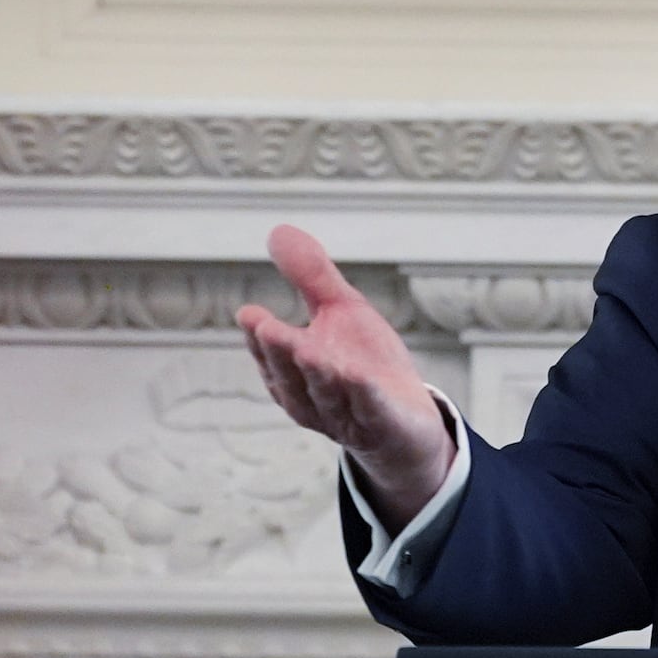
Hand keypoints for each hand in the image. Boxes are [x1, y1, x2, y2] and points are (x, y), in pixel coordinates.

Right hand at [237, 226, 456, 526]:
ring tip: (307, 349)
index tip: (249, 314)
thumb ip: (311, 277)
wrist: (408, 425)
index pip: (272, 356)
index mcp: (294, 374)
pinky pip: (372, 412)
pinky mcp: (385, 427)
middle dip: (280, 354)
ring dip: (317, 374)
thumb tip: (277, 231)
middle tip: (267, 328)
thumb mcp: (341, 313)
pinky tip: (360, 377)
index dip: (261, 337)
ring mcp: (348, 417)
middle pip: (293, 377)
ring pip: (327, 396)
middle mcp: (314, 399)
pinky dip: (365, 397)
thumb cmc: (366, 365)